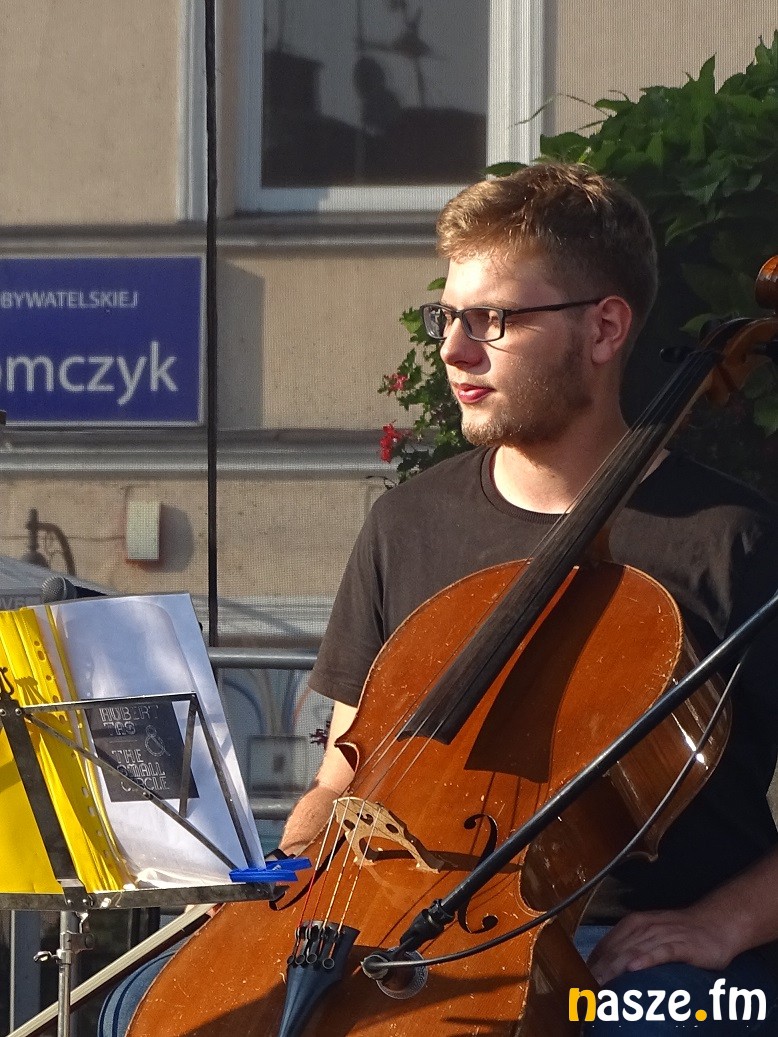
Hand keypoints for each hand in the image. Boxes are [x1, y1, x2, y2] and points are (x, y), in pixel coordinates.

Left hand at [587, 907, 737, 984]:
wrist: (715, 923)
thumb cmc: (680, 933)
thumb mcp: (652, 935)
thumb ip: (631, 947)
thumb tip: (609, 969)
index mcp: (633, 924)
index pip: (606, 945)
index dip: (593, 963)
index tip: (581, 981)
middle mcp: (644, 927)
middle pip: (616, 950)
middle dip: (600, 970)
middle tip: (586, 989)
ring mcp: (662, 934)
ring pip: (634, 951)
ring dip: (616, 967)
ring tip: (601, 982)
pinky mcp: (681, 945)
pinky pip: (661, 952)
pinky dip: (646, 959)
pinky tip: (634, 968)